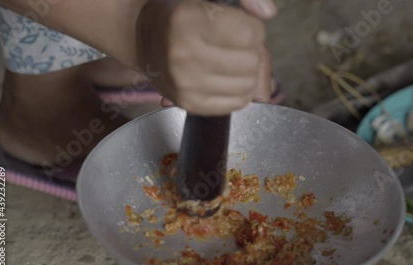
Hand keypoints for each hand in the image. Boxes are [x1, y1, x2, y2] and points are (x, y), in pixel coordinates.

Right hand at [138, 0, 275, 114]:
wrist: (143, 38)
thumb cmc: (181, 12)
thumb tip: (269, 13)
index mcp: (187, 20)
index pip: (250, 33)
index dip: (253, 27)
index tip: (241, 25)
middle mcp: (182, 54)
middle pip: (251, 61)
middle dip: (252, 51)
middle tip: (237, 45)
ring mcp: (184, 83)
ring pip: (247, 85)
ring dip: (248, 72)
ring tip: (233, 61)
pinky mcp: (188, 103)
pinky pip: (236, 104)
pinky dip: (240, 91)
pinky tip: (229, 78)